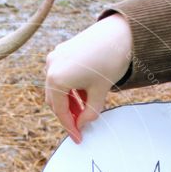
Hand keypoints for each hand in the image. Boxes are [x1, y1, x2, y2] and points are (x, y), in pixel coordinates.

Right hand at [44, 13, 132, 142]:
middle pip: (54, 100)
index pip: (60, 111)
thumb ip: (89, 113)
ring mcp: (54, 58)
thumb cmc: (110, 62)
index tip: (78, 138)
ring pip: (56, 88)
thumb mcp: (100, 93)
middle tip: (80, 126)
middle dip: (67, 114)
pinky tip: (82, 93)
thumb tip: (81, 124)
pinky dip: (68, 87)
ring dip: (68, 101)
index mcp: (57, 79)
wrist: (120, 32)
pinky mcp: (61, 51)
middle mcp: (50, 67)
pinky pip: (59, 75)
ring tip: (84, 109)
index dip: (70, 127)